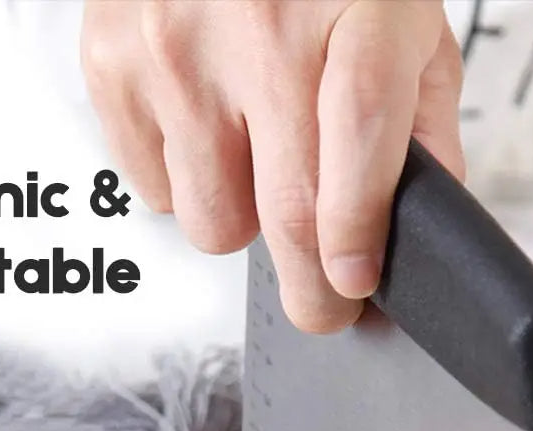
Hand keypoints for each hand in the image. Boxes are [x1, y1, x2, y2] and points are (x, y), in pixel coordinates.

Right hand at [81, 0, 463, 332]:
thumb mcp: (399, 17)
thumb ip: (419, 119)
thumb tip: (413, 223)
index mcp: (356, 4)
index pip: (358, 148)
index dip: (356, 238)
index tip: (354, 285)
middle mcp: (259, 27)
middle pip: (285, 215)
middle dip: (310, 288)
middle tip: (322, 299)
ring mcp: (176, 50)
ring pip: (213, 223)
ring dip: (242, 216)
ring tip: (252, 158)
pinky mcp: (112, 66)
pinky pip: (155, 192)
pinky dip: (187, 181)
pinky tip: (204, 126)